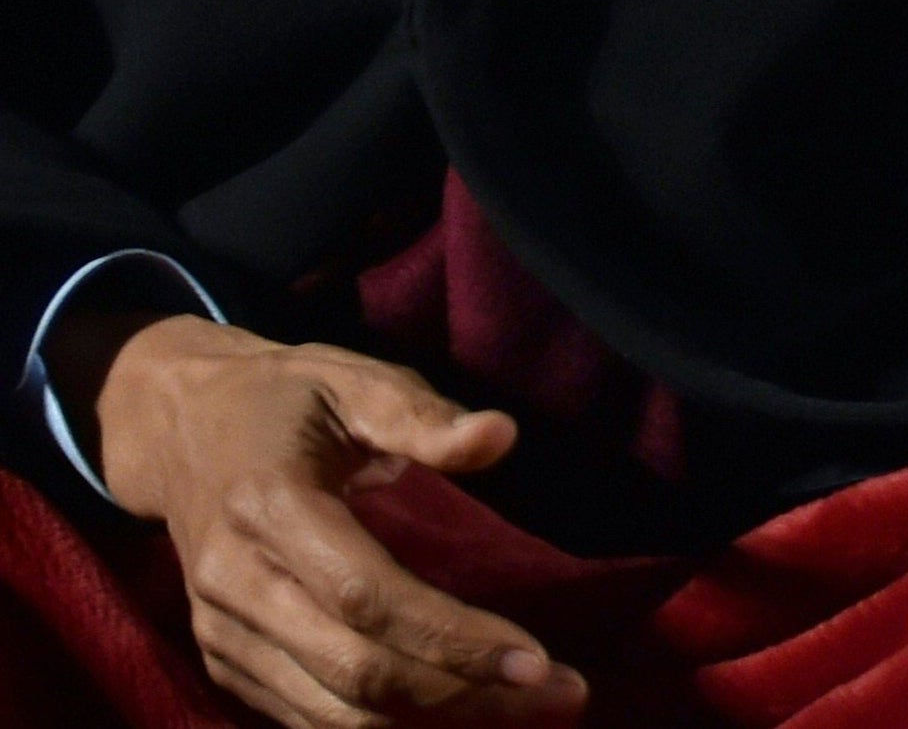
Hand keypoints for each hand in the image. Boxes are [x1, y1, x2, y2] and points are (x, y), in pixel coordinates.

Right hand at [84, 314, 583, 724]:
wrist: (179, 428)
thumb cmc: (283, 398)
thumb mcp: (353, 380)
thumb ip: (423, 415)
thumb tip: (500, 436)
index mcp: (271, 508)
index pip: (368, 597)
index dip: (453, 637)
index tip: (537, 659)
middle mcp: (237, 583)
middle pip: (355, 669)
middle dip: (462, 691)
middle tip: (560, 691)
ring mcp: (222, 630)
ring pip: (331, 710)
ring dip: (431, 720)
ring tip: (522, 706)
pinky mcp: (223, 657)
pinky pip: (303, 715)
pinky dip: (380, 724)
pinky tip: (451, 707)